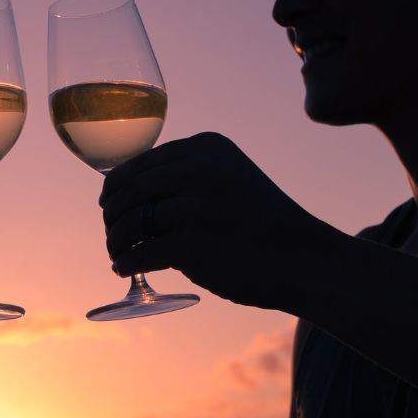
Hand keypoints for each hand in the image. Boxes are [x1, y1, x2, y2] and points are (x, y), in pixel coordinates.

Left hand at [99, 132, 326, 308]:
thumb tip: (130, 196)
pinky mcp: (191, 244)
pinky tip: (124, 268)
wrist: (308, 261)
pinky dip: (126, 262)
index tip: (108, 204)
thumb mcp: (230, 180)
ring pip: (130, 222)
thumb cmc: (265, 225)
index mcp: (207, 148)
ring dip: (115, 240)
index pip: (141, 163)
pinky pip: (140, 253)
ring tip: (117, 253)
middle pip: (130, 191)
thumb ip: (189, 179)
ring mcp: (194, 206)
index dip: (117, 186)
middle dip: (112, 214)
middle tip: (111, 234)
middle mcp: (199, 169)